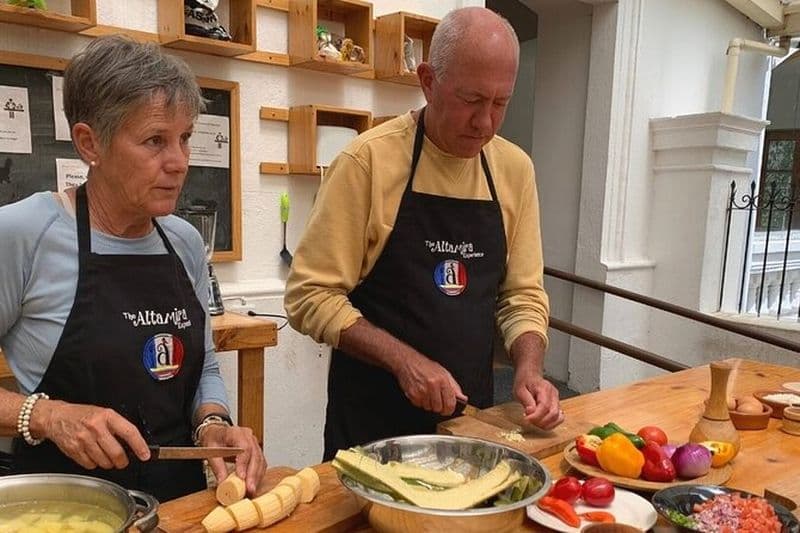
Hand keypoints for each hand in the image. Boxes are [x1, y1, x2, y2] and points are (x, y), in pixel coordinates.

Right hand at [35, 400, 150, 469]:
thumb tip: (133, 444)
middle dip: (122, 461)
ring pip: (104, 462)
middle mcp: (96, 427)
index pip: (129, 432)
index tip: (145, 455)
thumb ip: (117, 427)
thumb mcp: (103, 413)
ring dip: (108, 464)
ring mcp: (84, 440)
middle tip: (123, 461)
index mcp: (107, 416)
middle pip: (116, 453)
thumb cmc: (83, 415)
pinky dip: (94, 464)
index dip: (139, 445)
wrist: (56, 417)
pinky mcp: (74, 450)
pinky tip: (92, 455)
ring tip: (106, 456)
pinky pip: (90, 465)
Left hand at [200, 424, 265, 495]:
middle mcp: (248, 437)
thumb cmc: (214, 438)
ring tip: (251, 490)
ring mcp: (254, 443)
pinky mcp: (256, 451)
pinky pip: (261, 463)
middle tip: (249, 488)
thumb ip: (217, 467)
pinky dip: (258, 475)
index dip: (244, 463)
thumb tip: (223, 483)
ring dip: (257, 477)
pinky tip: (253, 484)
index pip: (244, 447)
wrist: (216, 432)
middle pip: (255, 455)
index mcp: (236, 433)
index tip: (241, 477)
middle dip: (253, 474)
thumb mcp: (210, 451)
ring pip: (260, 461)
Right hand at [395, 352, 466, 415]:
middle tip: (436, 398)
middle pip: (439, 408)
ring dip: (429, 403)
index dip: (450, 409)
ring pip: (429, 408)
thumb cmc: (425, 366)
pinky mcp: (413, 395)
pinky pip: (419, 405)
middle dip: (439, 406)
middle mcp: (432, 386)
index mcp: (442, 380)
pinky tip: (420, 392)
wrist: (407, 362)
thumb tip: (462, 398)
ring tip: (427, 393)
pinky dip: (420, 401)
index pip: (450, 404)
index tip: (448, 409)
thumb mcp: (444, 373)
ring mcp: (421, 391)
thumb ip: (454, 387)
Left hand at [514, 370, 562, 429]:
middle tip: (529, 420)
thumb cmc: (524, 382)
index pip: (544, 406)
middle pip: (553, 414)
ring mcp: (557, 400)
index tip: (526, 419)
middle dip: (541, 422)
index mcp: (544, 388)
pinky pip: (558, 418)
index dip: (536, 416)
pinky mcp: (557, 405)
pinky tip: (542, 422)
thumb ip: (526, 401)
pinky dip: (551, 424)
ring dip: (546, 424)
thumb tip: (531, 412)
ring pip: (558, 418)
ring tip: (535, 421)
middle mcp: (553, 394)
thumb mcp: (520, 390)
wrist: (530, 376)